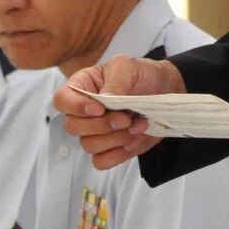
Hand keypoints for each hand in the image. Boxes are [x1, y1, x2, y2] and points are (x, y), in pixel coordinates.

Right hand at [56, 56, 184, 169]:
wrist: (167, 91)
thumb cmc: (143, 75)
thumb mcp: (127, 67)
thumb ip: (114, 82)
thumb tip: (103, 101)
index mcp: (83, 86)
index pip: (62, 100)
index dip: (76, 107)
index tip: (99, 108)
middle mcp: (85, 111)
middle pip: (73, 127)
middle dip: (102, 125)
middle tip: (125, 118)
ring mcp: (96, 132)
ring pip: (89, 145)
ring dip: (115, 138)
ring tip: (137, 125)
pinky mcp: (110, 148)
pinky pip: (101, 161)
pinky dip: (118, 154)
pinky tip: (134, 139)